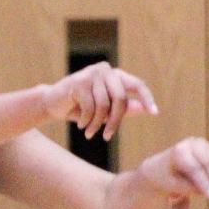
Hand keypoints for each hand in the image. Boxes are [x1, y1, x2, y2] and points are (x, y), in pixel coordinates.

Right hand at [42, 62, 157, 140]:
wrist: (54, 103)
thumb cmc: (81, 107)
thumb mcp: (105, 110)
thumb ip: (123, 108)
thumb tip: (144, 108)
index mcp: (115, 76)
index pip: (137, 84)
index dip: (147, 98)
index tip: (155, 113)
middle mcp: (105, 70)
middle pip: (120, 99)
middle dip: (114, 121)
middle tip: (108, 137)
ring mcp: (92, 73)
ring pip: (104, 105)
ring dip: (97, 124)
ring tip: (90, 132)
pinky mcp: (79, 81)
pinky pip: (90, 107)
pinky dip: (86, 120)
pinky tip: (80, 124)